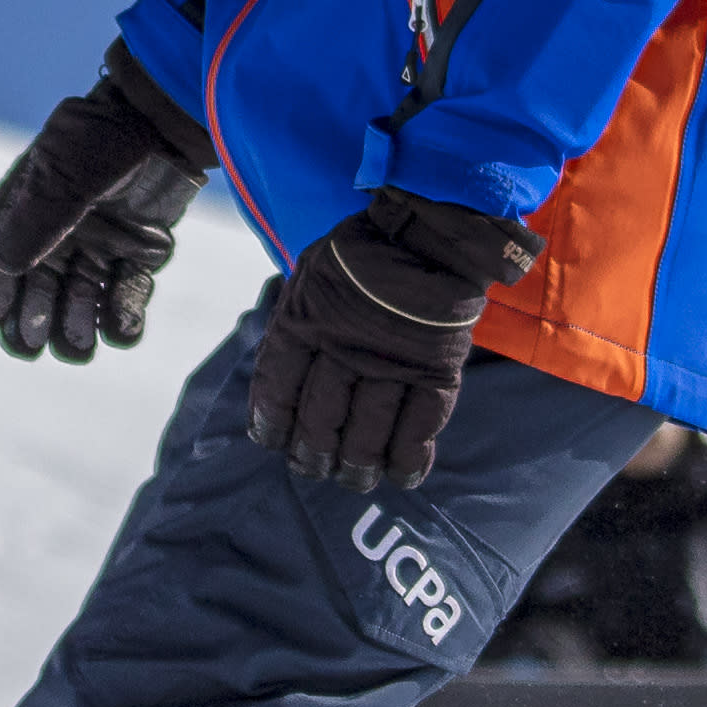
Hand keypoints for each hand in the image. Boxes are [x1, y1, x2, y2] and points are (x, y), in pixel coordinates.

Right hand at [0, 62, 208, 361]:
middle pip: (35, 287)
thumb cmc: (105, 138)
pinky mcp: (138, 253)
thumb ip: (39, 220)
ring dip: (76, 326)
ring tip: (79, 349)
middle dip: (30, 319)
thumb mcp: (64, 173)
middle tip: (30, 345)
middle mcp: (58, 231)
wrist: (166, 119)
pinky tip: (123, 334)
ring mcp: (99, 244)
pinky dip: (123, 317)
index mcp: (25, 205)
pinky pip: (125, 294)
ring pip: (79, 299)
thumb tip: (3, 266)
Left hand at [246, 182, 531, 488]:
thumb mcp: (309, 278)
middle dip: (314, 453)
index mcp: (303, 319)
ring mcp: (391, 359)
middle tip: (315, 467)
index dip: (271, 423)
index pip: (277, 388)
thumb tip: (276, 391)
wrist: (428, 227)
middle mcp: (343, 344)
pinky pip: (419, 426)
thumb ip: (294, 328)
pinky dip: (409, 458)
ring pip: (367, 433)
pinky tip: (401, 475)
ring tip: (353, 478)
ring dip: (358, 465)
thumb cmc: (359, 255)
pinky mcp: (435, 368)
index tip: (272, 442)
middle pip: (320, 420)